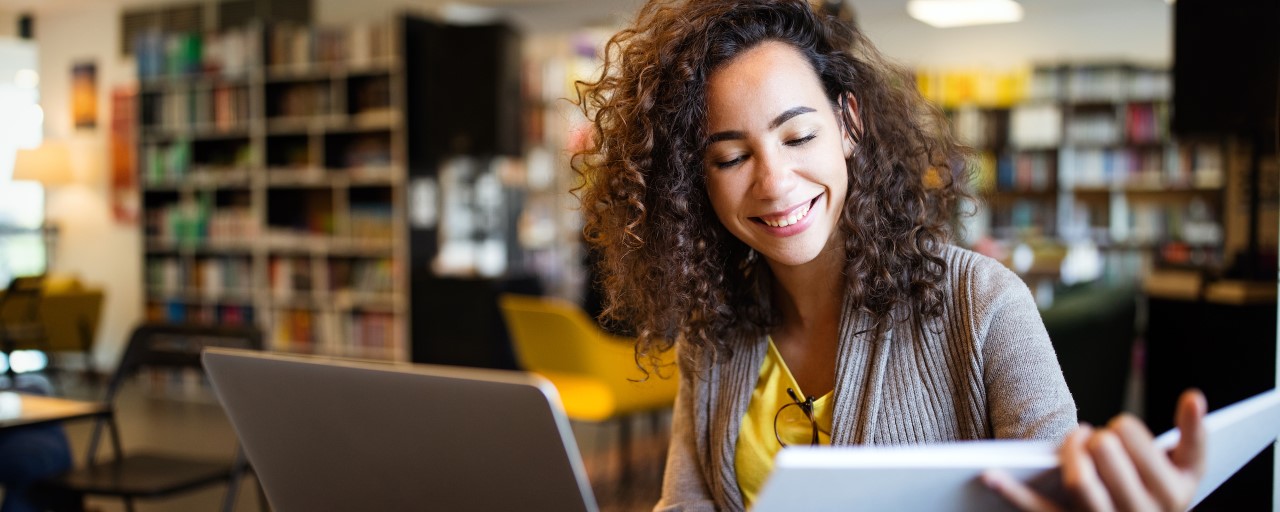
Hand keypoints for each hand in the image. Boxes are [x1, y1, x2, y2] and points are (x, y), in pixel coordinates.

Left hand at [983, 389, 1206, 510]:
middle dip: (1097, 437)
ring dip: (1068, 451)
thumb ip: (1193, 433)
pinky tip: (989, 474)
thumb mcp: (1189, 470)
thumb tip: (1193, 396)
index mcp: (1174, 494)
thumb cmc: (1162, 493)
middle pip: (1106, 454)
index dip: (1123, 429)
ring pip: (1079, 480)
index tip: (1119, 429)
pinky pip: (1040, 509)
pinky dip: (1012, 492)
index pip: (1137, 442)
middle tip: (1094, 437)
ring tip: (1073, 440)